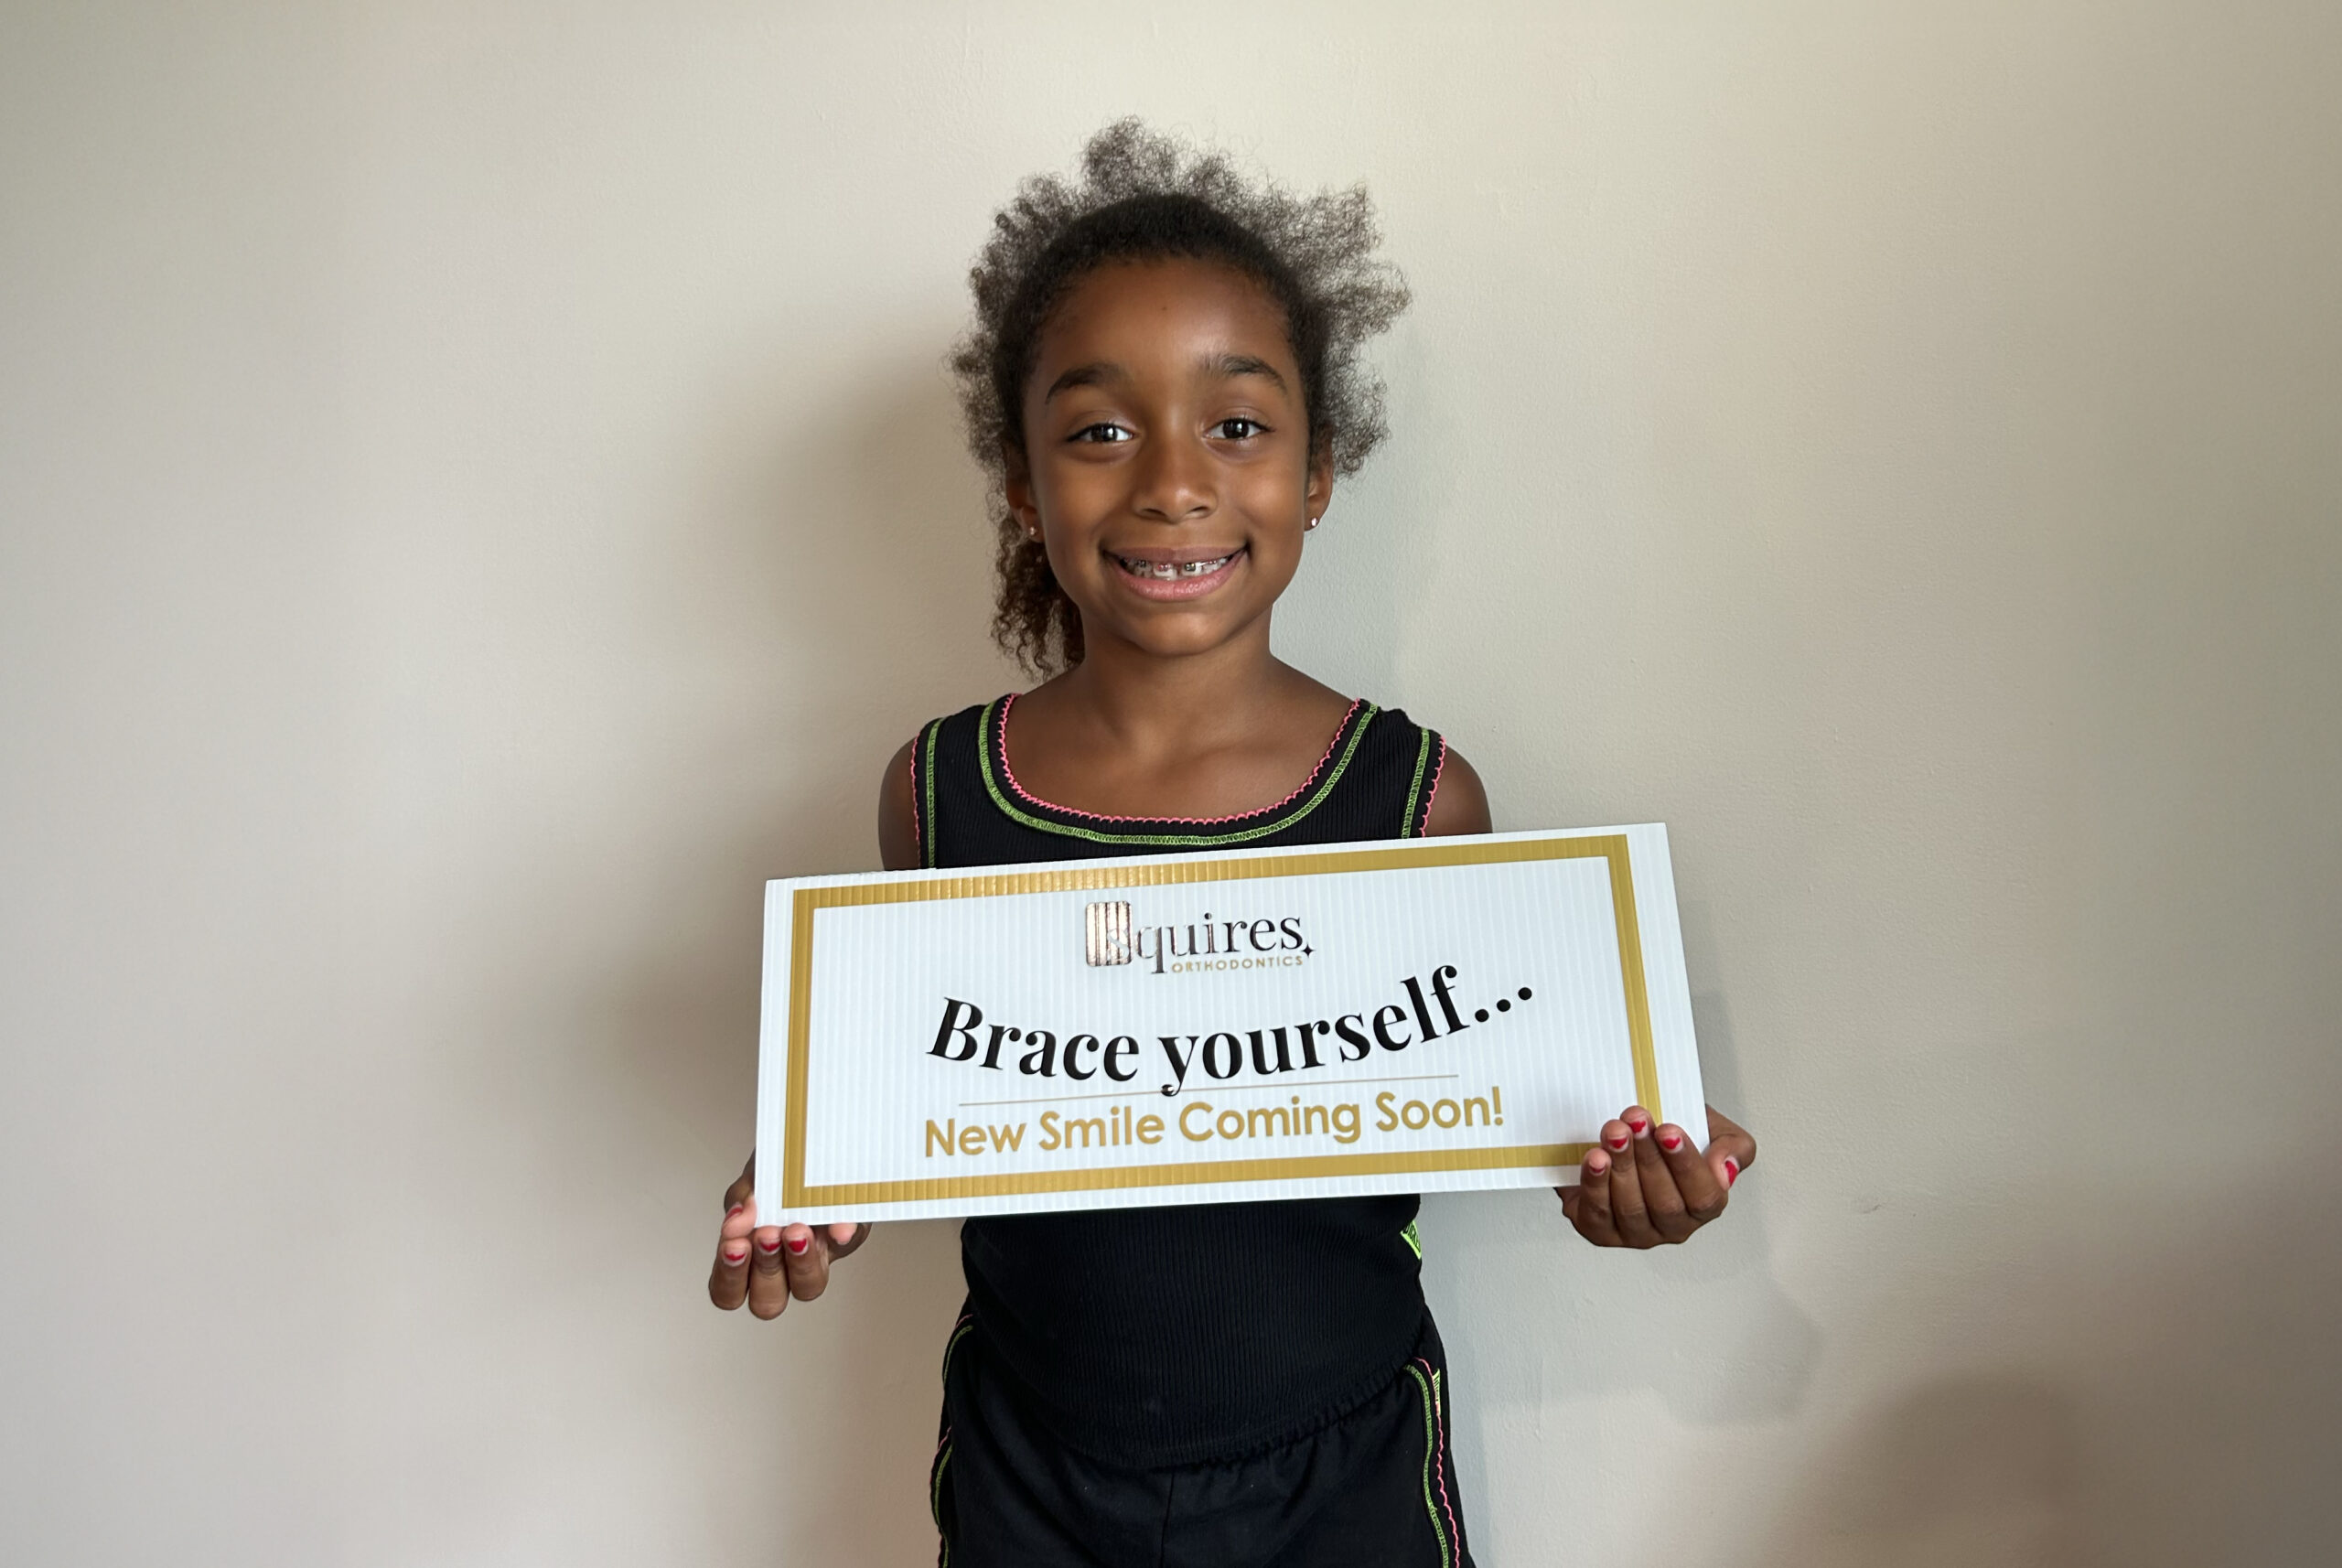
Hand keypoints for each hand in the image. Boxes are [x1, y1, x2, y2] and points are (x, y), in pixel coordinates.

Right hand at [707, 1157, 870, 1317]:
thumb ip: (743, 1200)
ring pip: (808, 1287)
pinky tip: (838, 1225)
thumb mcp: (751, 1178)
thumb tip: (741, 1219)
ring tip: (796, 1229)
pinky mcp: (848, 1235)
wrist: (816, 1146)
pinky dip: (842, 1233)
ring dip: (800, 1261)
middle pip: (767, 1303)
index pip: (728, 1293)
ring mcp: (817, 1256)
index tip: (735, 1244)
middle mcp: (783, 1268)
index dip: (730, 1276)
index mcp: (748, 1259)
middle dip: (764, 1268)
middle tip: (767, 1235)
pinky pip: (847, 1242)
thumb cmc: (776, 1170)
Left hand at [1557, 1105, 1754, 1248]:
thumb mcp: (1712, 1129)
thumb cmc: (1669, 1135)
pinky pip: (1597, 1215)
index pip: (1704, 1197)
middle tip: (1636, 1120)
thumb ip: (1733, 1147)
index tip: (1668, 1131)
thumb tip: (1725, 1170)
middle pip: (1665, 1203)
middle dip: (1648, 1157)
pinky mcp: (1600, 1230)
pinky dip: (1595, 1184)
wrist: (1626, 1132)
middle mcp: (1673, 1227)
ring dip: (1621, 1166)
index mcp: (1704, 1206)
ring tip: (1614, 1132)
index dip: (1685, 1164)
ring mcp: (1636, 1233)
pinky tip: (1595, 1158)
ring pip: (1631, 1208)